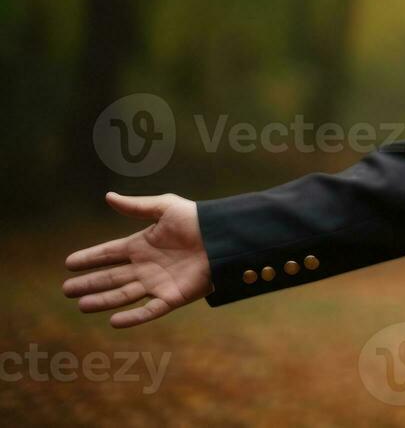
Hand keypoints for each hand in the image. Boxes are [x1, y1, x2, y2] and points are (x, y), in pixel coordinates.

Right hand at [63, 191, 213, 327]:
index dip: (90, 258)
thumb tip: (108, 196)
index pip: (109, 253)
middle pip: (111, 277)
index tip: (68, 263)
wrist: (225, 236)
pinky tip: (114, 321)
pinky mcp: (173, 297)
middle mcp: (146, 266)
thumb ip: (136, 206)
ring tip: (82, 304)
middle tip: (66, 289)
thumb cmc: (198, 219)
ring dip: (103, 300)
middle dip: (89, 283)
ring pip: (124, 295)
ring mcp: (158, 283)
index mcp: (142, 245)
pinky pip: (149, 310)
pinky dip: (133, 317)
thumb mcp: (165, 207)